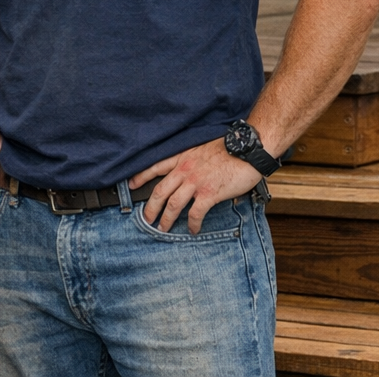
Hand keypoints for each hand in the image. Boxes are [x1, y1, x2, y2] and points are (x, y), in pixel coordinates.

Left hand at [132, 136, 261, 233]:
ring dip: (166, 219)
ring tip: (163, 228)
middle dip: (150, 207)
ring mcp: (196, 182)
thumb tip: (187, 173)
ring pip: (173, 204)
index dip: (141, 177)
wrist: (248, 150)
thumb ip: (191, 160)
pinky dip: (192, 224)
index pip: (155, 167)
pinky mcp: (209, 193)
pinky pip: (195, 213)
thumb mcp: (201, 149)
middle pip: (160, 191)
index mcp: (182, 158)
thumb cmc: (229, 149)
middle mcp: (184, 170)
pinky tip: (193, 229)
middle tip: (145, 218)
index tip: (131, 185)